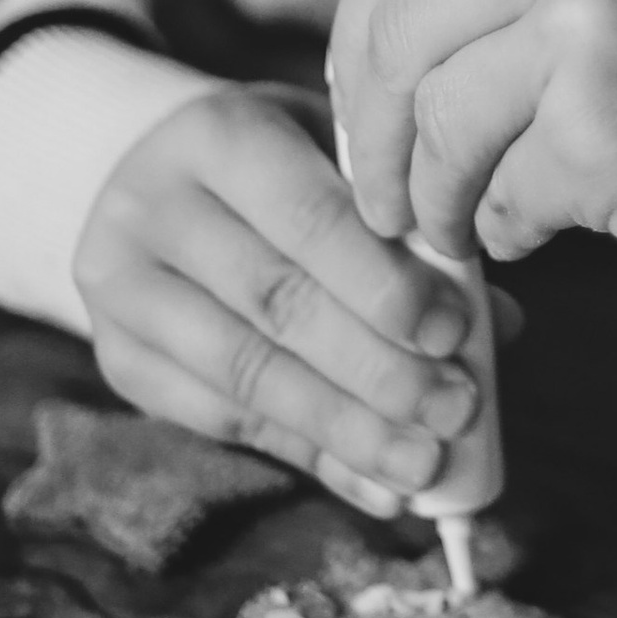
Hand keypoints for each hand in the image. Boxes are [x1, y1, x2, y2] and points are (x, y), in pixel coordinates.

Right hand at [75, 86, 485, 512]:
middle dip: (378, 369)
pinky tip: (374, 484)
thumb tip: (498, 326)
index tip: (455, 334)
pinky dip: (311, 458)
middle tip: (455, 411)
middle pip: (278, 302)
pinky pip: (223, 421)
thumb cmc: (277, 165)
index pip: (310, 218)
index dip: (385, 283)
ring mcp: (119, 288)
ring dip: (348, 431)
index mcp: (218, 133)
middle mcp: (151, 206)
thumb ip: (408, 228)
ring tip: (424, 464)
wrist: (145, 172)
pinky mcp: (119, 359)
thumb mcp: (333, 160)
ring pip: (246, 374)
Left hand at [325, 0, 616, 289]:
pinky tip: (554, 232)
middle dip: (375, 132)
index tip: (371, 103)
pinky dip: (511, 230)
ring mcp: (590, 11)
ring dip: (437, 194)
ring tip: (470, 225)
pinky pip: (500, 198)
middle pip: (393, 35)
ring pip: (432, 124)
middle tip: (393, 196)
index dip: (367, 38)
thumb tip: (409, 21)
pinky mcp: (607, 129)